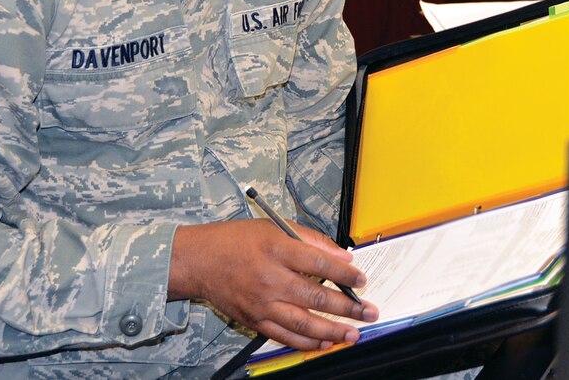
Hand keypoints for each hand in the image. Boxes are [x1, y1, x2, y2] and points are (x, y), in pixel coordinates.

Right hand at [169, 219, 378, 351]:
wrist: (200, 260)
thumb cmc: (236, 240)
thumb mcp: (272, 226)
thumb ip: (308, 238)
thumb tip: (340, 256)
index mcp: (276, 247)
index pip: (319, 262)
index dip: (345, 273)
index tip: (361, 279)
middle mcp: (270, 277)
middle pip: (316, 295)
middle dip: (348, 306)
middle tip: (368, 311)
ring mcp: (262, 302)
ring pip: (304, 322)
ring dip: (333, 330)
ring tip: (354, 333)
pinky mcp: (255, 320)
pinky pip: (286, 336)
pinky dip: (308, 343)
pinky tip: (325, 342)